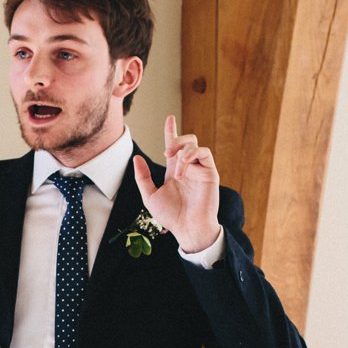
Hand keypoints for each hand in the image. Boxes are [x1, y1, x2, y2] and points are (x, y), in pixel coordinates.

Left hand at [131, 115, 220, 253]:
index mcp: (175, 170)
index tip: (169, 119)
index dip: (171, 131)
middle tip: (166, 152)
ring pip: (194, 144)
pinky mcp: (210, 173)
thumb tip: (137, 158)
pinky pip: (204, 153)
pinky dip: (192, 156)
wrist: (188, 228)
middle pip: (186, 140)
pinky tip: (183, 169)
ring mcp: (200, 169)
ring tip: (176, 170)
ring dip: (182, 152)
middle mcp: (188, 167)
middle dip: (176, 139)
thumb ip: (143, 177)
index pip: (174, 146)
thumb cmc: (171, 216)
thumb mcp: (150, 196)